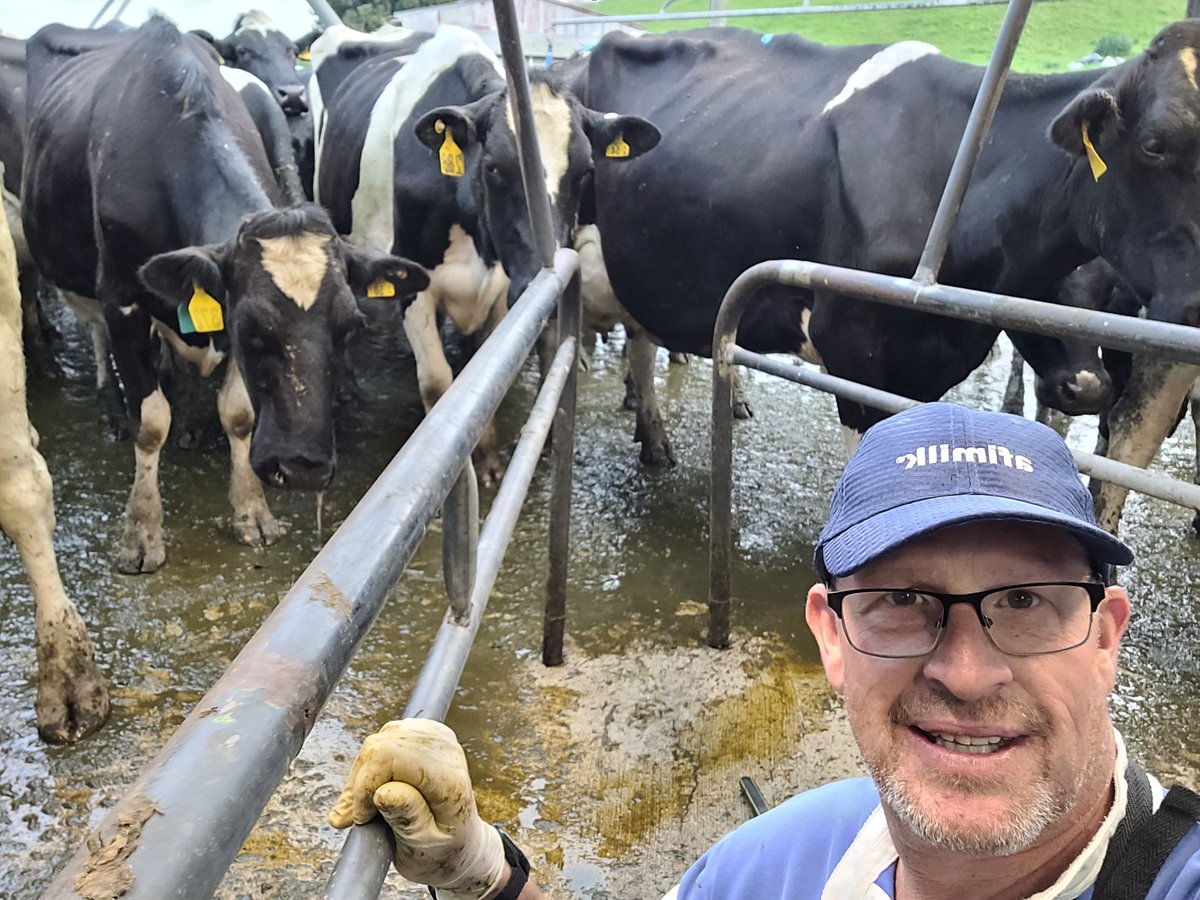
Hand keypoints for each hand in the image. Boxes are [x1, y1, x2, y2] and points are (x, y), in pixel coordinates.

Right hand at [329, 718, 505, 899]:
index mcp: (448, 778)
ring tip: (360, 809)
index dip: (365, 785)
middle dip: (358, 783)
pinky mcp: (422, 734)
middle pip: (381, 746)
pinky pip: (383, 740)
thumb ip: (407, 818)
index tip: (361, 817)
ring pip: (378, 742)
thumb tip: (383, 792)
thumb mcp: (424, 846)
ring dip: (361, 776)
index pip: (392, 757)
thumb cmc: (443, 849)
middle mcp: (444, 750)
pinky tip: (370, 792)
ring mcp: (434, 738)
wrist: (460, 843)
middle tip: (349, 818)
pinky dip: (369, 767)